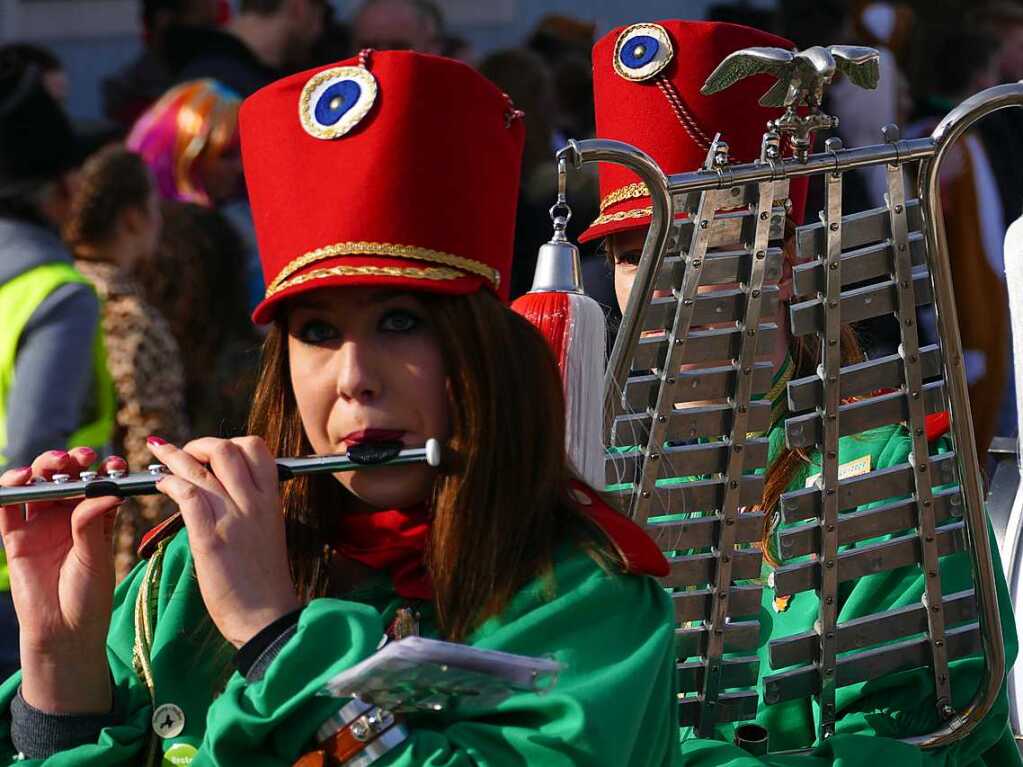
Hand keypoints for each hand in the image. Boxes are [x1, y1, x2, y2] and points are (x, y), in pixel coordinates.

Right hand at [0, 448, 124, 712]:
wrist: (64, 631)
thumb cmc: (89, 596)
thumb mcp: (96, 556)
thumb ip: (92, 523)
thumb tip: (106, 491)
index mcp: (95, 518)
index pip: (99, 484)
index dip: (105, 470)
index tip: (116, 464)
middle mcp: (67, 518)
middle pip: (66, 478)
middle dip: (73, 461)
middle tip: (80, 458)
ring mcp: (41, 526)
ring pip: (38, 486)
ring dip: (44, 468)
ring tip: (55, 463)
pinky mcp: (16, 538)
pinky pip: (9, 508)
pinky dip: (11, 488)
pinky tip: (20, 478)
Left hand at [149, 436, 299, 647]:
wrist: (265, 615)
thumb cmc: (264, 580)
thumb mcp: (266, 532)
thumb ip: (251, 508)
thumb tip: (226, 492)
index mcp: (271, 499)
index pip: (256, 448)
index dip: (231, 443)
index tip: (212, 454)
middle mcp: (255, 502)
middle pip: (227, 449)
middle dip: (200, 445)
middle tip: (184, 454)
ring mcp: (233, 517)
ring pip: (204, 466)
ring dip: (175, 456)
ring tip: (160, 454)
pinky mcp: (210, 538)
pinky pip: (188, 494)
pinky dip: (169, 482)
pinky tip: (159, 485)